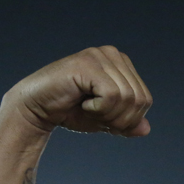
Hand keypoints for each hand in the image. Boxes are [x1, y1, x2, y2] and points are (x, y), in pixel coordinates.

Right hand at [5, 46, 152, 136]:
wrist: (37, 109)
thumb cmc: (70, 111)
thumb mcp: (105, 120)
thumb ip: (127, 123)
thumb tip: (146, 129)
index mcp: (122, 64)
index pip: (145, 100)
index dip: (129, 119)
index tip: (104, 118)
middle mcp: (113, 54)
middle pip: (139, 99)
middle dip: (120, 119)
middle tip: (95, 115)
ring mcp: (100, 56)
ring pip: (127, 98)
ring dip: (107, 115)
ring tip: (87, 108)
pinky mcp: (88, 64)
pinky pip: (112, 95)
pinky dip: (99, 109)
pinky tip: (82, 103)